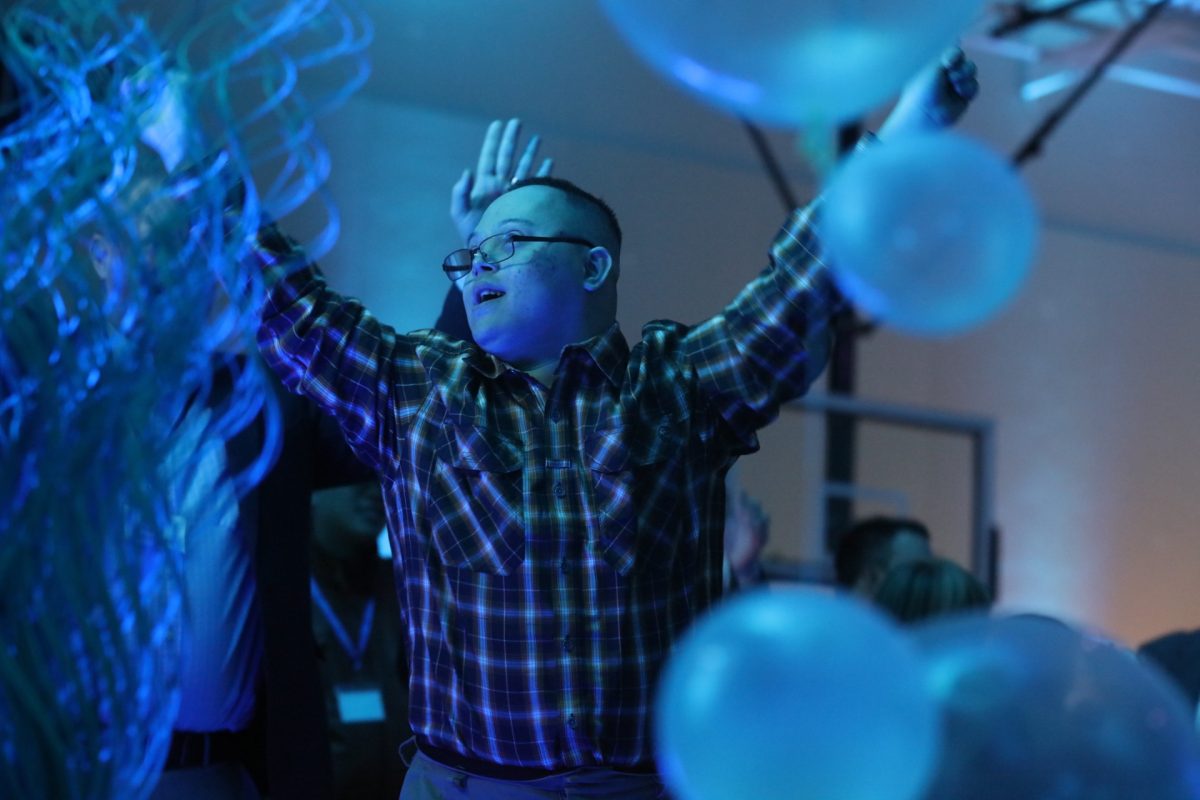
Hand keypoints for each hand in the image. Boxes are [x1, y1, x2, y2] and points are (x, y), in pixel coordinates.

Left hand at [450, 118, 552, 242]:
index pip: (489, 157)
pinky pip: (536, 185)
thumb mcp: (460, 214)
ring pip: (523, 168)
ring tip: (537, 138)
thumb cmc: (472, 236)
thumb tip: (467, 171)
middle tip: (517, 122)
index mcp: (484, 185)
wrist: (489, 254)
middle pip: (507, 157)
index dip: (493, 141)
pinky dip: (543, 174)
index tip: (498, 124)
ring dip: (530, 153)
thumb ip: (460, 193)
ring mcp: (513, 193)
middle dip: (512, 139)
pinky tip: (549, 163)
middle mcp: (500, 186)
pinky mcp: (525, 203)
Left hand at [877, 47, 978, 139]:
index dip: (953, 52)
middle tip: (950, 69)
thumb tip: (958, 38)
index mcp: (932, 64)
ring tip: (954, 82)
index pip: (949, 51)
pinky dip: (968, 87)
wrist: (925, 117)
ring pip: (970, 70)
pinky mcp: (963, 97)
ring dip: (964, 73)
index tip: (948, 60)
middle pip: (962, 59)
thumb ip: (948, 54)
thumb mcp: (933, 69)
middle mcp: (944, 73)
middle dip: (959, 63)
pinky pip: (973, 85)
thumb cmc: (922, 91)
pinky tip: (960, 92)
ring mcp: (954, 85)